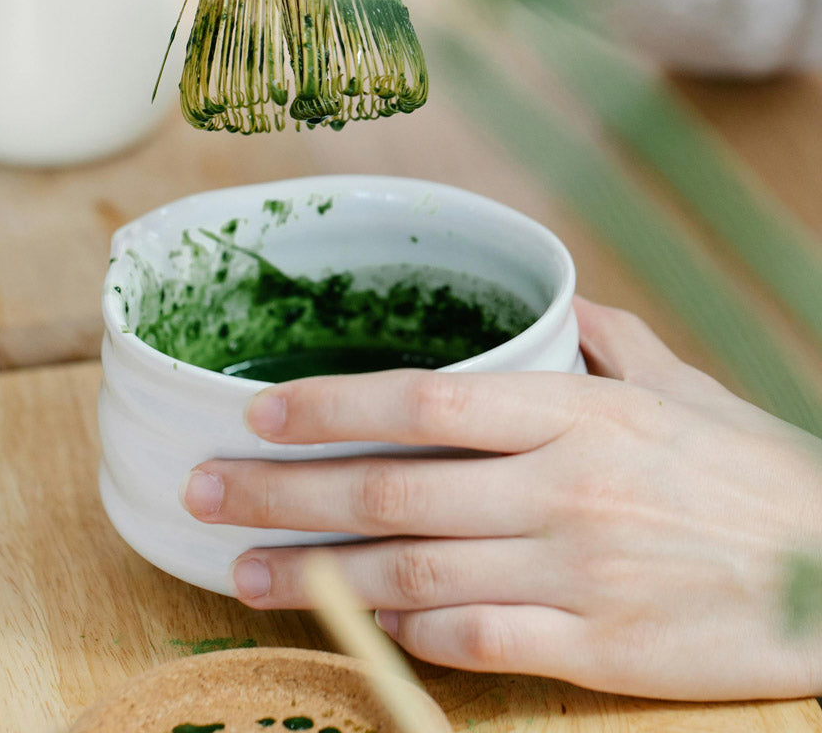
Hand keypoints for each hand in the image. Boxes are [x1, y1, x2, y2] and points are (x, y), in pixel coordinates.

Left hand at [182, 297, 821, 699]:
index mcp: (576, 413)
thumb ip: (600, 340)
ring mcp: (575, 574)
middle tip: (206, 491)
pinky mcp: (599, 651)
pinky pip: (475, 641)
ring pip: (413, 570)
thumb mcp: (679, 385)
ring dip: (314, 574)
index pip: (425, 398)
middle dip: (283, 490)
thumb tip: (547, 303)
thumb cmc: (748, 470)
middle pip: (392, 488)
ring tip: (240, 568)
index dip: (332, 405)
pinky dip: (403, 631)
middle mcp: (562, 488)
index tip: (261, 414)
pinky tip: (350, 620)